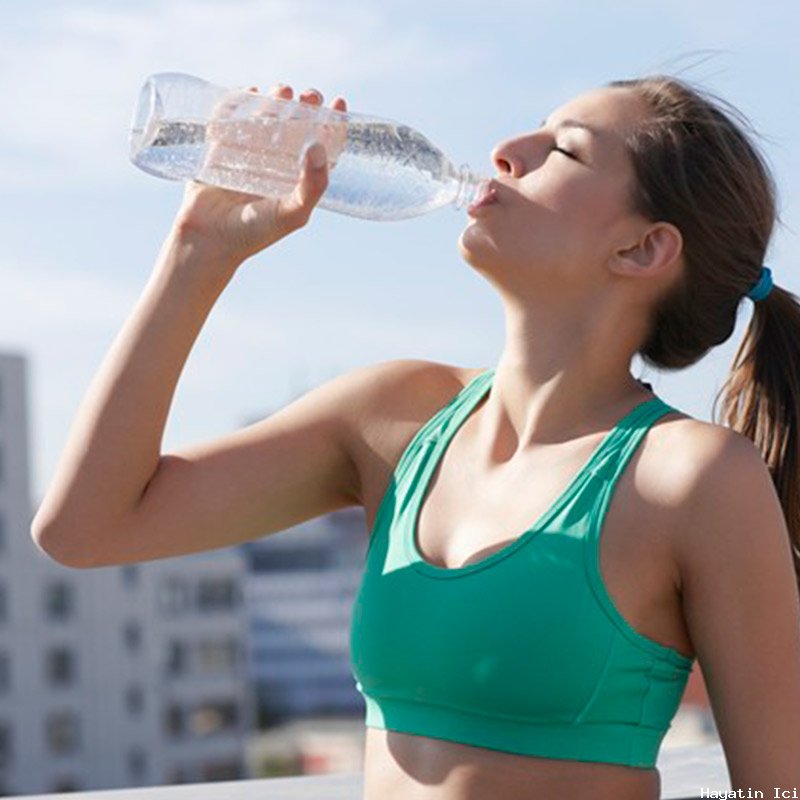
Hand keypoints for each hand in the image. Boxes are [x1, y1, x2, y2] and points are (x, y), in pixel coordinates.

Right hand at [172, 84, 347, 263]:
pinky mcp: (219, 149)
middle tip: (307, 95)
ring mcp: (246, 155)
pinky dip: (236, 103)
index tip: (338, 104)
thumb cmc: (254, 233)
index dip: (332, 124)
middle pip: (294, 125)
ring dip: (274, 100)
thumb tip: (318, 146)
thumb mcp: (292, 213)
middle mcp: (274, 164)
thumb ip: (312, 187)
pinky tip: (247, 93)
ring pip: (263, 117)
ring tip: (281, 91)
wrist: (208, 241)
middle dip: (303, 106)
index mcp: (296, 179)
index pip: (320, 147)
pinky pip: (228, 119)